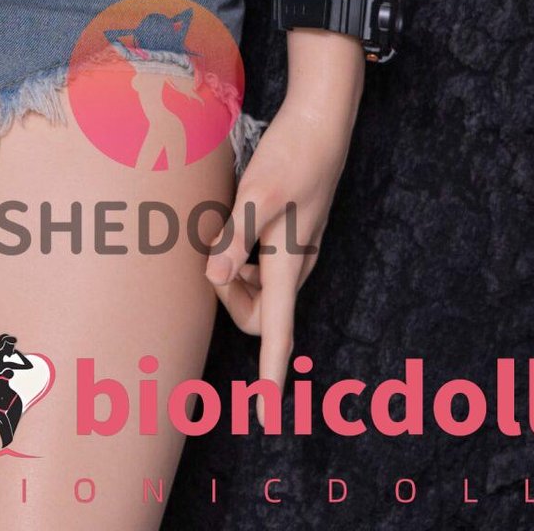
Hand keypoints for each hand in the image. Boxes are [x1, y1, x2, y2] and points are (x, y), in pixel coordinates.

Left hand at [203, 88, 357, 425]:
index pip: (278, 332)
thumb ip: (235, 237)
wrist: (321, 124)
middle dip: (231, 301)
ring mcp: (292, 251)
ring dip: (233, 273)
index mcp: (288, 264)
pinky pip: (259, 264)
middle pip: (258, 314)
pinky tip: (229, 219)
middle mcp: (293, 266)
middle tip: (214, 256)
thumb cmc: (291, 156)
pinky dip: (239, 255)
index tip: (266, 410)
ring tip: (221, 227)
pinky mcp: (287, 234)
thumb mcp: (259, 193)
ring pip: (257, 287)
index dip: (271, 373)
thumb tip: (212, 280)